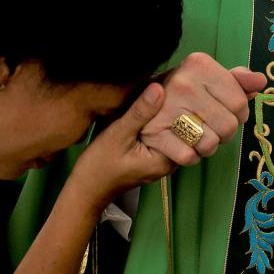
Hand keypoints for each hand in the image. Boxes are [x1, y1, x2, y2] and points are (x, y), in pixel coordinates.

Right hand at [74, 83, 177, 205]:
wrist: (86, 189)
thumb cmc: (99, 165)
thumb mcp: (118, 134)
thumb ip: (139, 112)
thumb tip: (159, 87)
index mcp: (167, 159)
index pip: (187, 129)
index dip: (182, 106)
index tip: (176, 86)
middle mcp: (170, 162)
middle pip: (181, 130)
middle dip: (175, 109)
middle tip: (170, 84)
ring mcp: (161, 160)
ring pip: (171, 132)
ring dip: (166, 115)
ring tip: (162, 91)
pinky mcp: (152, 157)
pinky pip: (162, 137)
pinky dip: (158, 123)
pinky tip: (151, 108)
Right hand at [141, 53, 266, 165]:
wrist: (140, 106)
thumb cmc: (183, 93)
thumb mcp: (209, 80)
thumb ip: (236, 81)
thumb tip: (260, 81)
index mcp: (199, 64)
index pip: (240, 103)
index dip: (238, 114)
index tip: (224, 111)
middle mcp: (183, 82)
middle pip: (229, 127)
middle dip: (223, 133)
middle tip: (208, 125)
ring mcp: (167, 108)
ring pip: (210, 144)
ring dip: (206, 147)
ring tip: (195, 134)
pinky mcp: (155, 133)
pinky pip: (190, 157)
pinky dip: (190, 156)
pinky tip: (182, 144)